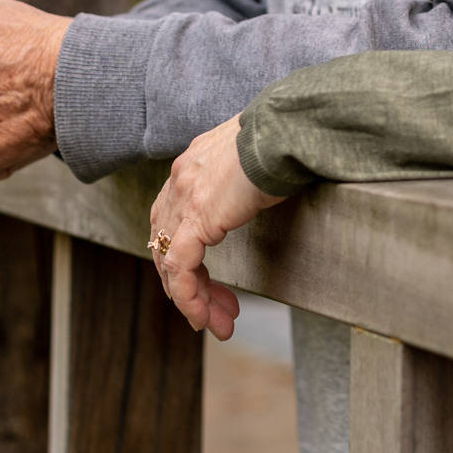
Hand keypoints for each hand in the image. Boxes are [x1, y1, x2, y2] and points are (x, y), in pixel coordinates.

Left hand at [148, 116, 287, 337]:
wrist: (286, 129)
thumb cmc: (284, 136)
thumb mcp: (254, 156)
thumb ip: (244, 173)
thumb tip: (259, 184)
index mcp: (192, 164)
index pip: (170, 218)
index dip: (185, 254)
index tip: (208, 280)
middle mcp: (180, 179)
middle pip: (165, 244)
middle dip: (189, 284)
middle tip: (213, 311)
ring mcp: (184, 198)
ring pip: (171, 263)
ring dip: (192, 300)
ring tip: (215, 324)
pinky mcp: (196, 218)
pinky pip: (181, 270)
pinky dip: (189, 298)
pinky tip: (205, 317)